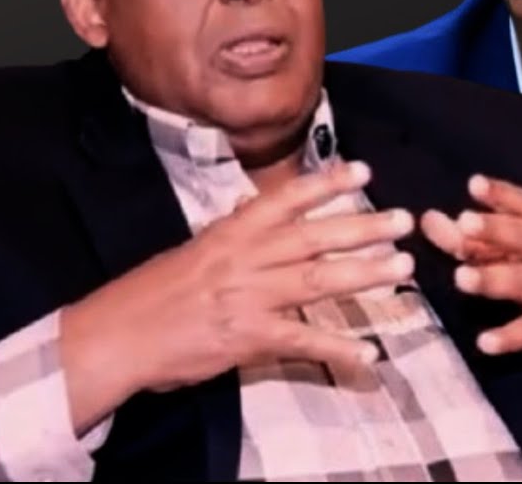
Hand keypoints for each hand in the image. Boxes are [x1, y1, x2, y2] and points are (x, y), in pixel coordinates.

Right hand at [60, 160, 416, 432]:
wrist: (116, 336)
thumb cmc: (156, 293)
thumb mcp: (197, 250)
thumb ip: (239, 235)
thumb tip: (268, 213)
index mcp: (231, 233)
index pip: (284, 199)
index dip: (325, 182)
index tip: (363, 168)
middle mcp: (244, 258)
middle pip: (313, 237)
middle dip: (363, 226)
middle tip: (405, 220)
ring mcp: (248, 297)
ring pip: (316, 279)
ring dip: (364, 273)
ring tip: (402, 267)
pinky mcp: (247, 337)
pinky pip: (302, 341)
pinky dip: (337, 348)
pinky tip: (368, 353)